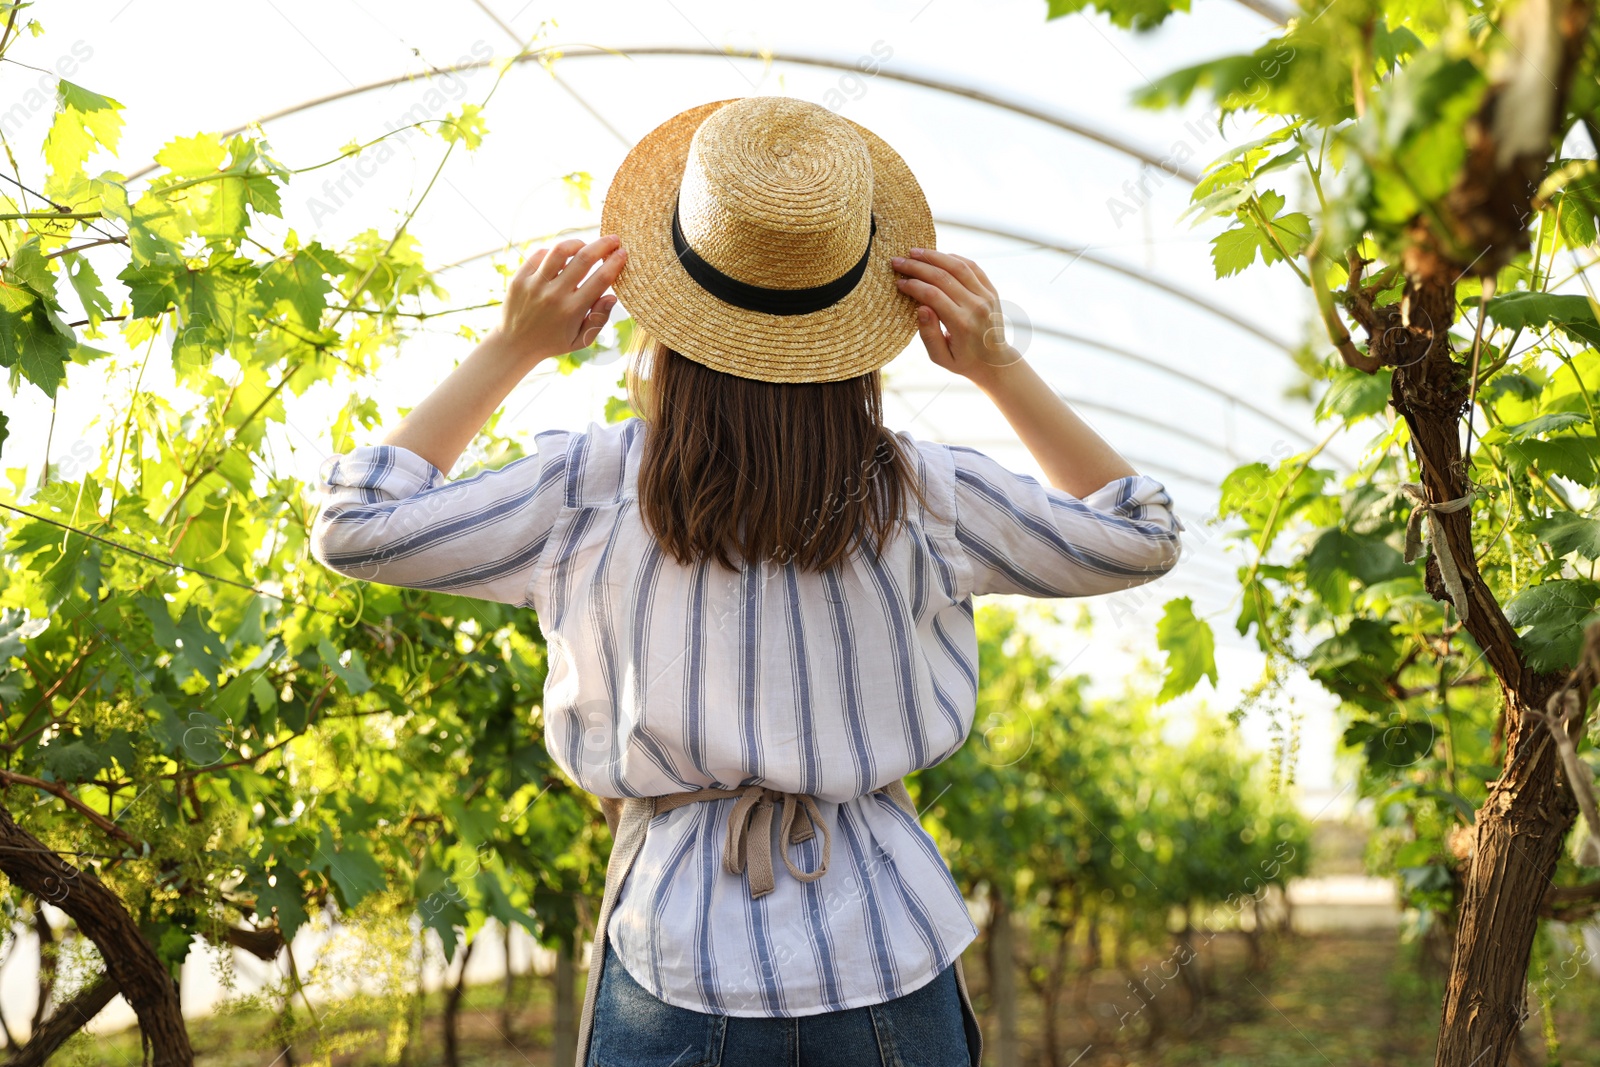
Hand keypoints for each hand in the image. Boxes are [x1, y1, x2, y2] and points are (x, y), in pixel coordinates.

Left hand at [495, 235, 626, 365]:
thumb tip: (612, 296)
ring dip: (578, 243)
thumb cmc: (553, 341)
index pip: (601, 279)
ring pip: (560, 250)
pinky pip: (540, 254)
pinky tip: (562, 257)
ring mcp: (535, 285)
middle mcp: (554, 295)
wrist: (514, 344)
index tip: (623, 253)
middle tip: (613, 239)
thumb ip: (599, 319)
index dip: (615, 262)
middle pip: (584, 258)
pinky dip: (554, 252)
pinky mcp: (520, 278)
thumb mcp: (581, 340)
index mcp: (573, 310)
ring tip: (585, 245)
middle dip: (603, 245)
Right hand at [891, 248, 1022, 387]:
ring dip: (934, 256)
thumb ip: (929, 334)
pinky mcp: (991, 290)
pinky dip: (954, 258)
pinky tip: (938, 255)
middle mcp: (976, 306)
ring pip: (958, 266)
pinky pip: (972, 267)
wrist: (996, 362)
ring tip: (915, 252)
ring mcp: (986, 296)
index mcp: (962, 324)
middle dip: (917, 266)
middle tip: (898, 261)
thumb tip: (920, 307)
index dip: (913, 285)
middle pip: (942, 277)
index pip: (933, 295)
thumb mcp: (941, 358)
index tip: (898, 282)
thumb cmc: (963, 361)